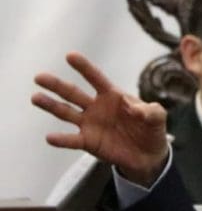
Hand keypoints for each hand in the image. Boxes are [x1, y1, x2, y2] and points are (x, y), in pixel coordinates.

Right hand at [32, 52, 168, 185]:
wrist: (149, 154)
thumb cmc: (151, 129)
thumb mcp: (158, 118)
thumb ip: (151, 111)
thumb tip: (136, 109)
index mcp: (113, 95)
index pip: (96, 78)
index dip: (84, 68)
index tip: (70, 56)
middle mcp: (96, 107)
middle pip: (73, 93)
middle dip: (57, 85)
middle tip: (39, 77)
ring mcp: (90, 124)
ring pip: (66, 112)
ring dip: (51, 105)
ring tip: (35, 97)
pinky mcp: (88, 142)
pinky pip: (72, 140)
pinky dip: (61, 139)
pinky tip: (49, 137)